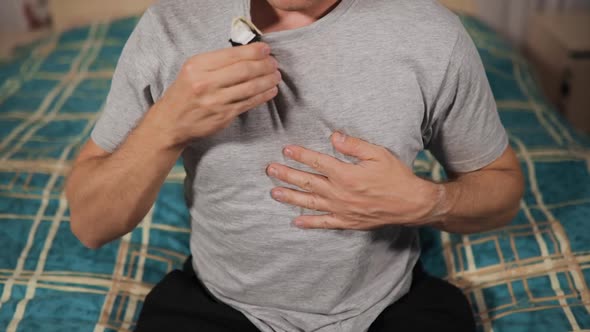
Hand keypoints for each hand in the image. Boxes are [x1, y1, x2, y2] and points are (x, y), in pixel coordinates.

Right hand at [147, 42, 280, 146]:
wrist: (170, 122)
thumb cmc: (184, 93)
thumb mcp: (193, 70)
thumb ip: (217, 62)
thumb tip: (248, 54)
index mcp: (197, 66)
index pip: (232, 55)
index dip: (254, 51)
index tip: (266, 49)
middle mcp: (205, 82)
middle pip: (244, 70)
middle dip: (264, 65)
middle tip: (274, 63)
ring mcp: (215, 101)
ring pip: (250, 87)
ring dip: (267, 80)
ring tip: (276, 76)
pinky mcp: (223, 116)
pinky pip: (248, 103)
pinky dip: (263, 95)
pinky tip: (270, 90)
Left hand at [266, 132, 444, 229]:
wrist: (410, 204)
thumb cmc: (395, 176)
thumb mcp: (377, 154)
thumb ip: (354, 145)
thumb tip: (333, 136)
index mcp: (346, 174)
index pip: (317, 162)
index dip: (300, 155)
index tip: (286, 150)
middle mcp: (339, 193)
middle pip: (307, 183)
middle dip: (287, 175)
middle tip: (270, 170)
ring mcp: (341, 209)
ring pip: (310, 203)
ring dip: (291, 198)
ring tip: (274, 193)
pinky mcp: (347, 222)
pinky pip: (324, 223)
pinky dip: (309, 223)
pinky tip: (296, 222)